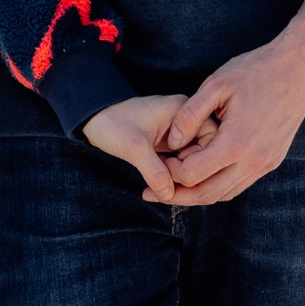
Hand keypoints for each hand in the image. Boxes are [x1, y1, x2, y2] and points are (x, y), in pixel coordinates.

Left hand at [82, 92, 208, 203]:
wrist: (93, 118)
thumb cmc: (112, 123)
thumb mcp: (134, 147)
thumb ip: (154, 170)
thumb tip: (170, 194)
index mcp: (183, 111)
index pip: (211, 139)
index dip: (199, 160)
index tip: (176, 170)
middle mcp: (186, 121)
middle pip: (205, 153)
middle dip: (192, 173)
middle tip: (170, 184)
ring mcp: (178, 134)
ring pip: (194, 161)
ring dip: (183, 178)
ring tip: (166, 188)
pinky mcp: (170, 145)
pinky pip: (183, 164)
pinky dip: (176, 177)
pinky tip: (164, 186)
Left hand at [155, 36, 304, 206]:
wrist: (299, 68)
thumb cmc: (256, 71)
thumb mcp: (216, 85)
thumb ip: (190, 115)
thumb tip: (173, 143)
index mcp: (236, 143)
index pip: (193, 174)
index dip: (171, 170)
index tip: (161, 157)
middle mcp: (253, 161)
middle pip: (208, 194)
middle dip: (179, 195)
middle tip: (156, 191)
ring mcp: (265, 163)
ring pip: (226, 193)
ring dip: (200, 193)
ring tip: (177, 185)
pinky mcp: (273, 160)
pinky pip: (241, 184)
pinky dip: (220, 185)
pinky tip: (206, 174)